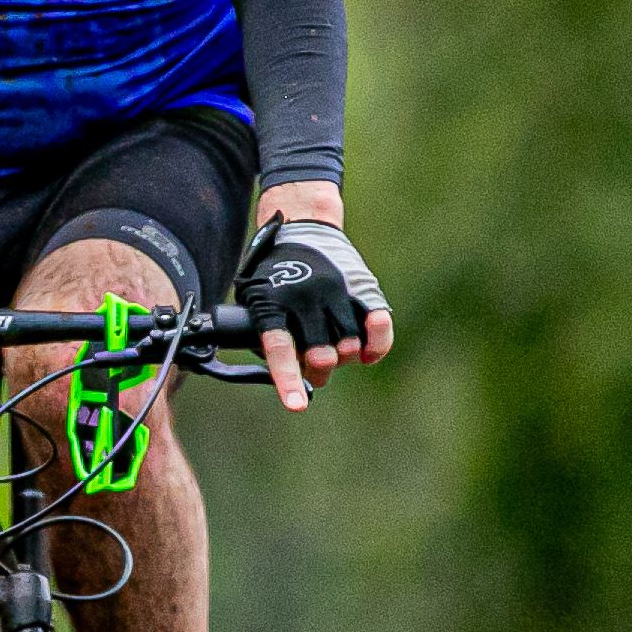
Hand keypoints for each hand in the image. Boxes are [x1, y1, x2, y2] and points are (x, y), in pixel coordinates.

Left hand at [236, 191, 392, 410]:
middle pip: (320, 352)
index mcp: (273, 303)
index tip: (296, 405)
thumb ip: (266, 333)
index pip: (280, 347)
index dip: (288, 379)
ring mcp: (335, 291)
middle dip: (319, 370)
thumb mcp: (254, 298)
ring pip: (349, 342)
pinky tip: (368, 353)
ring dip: (344, 357)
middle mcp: (306, 297)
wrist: (302, 226)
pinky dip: (377, 344)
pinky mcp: (360, 286)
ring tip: (335, 351)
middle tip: (316, 369)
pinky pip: (377, 324)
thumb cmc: (273, 275)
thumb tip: (288, 372)